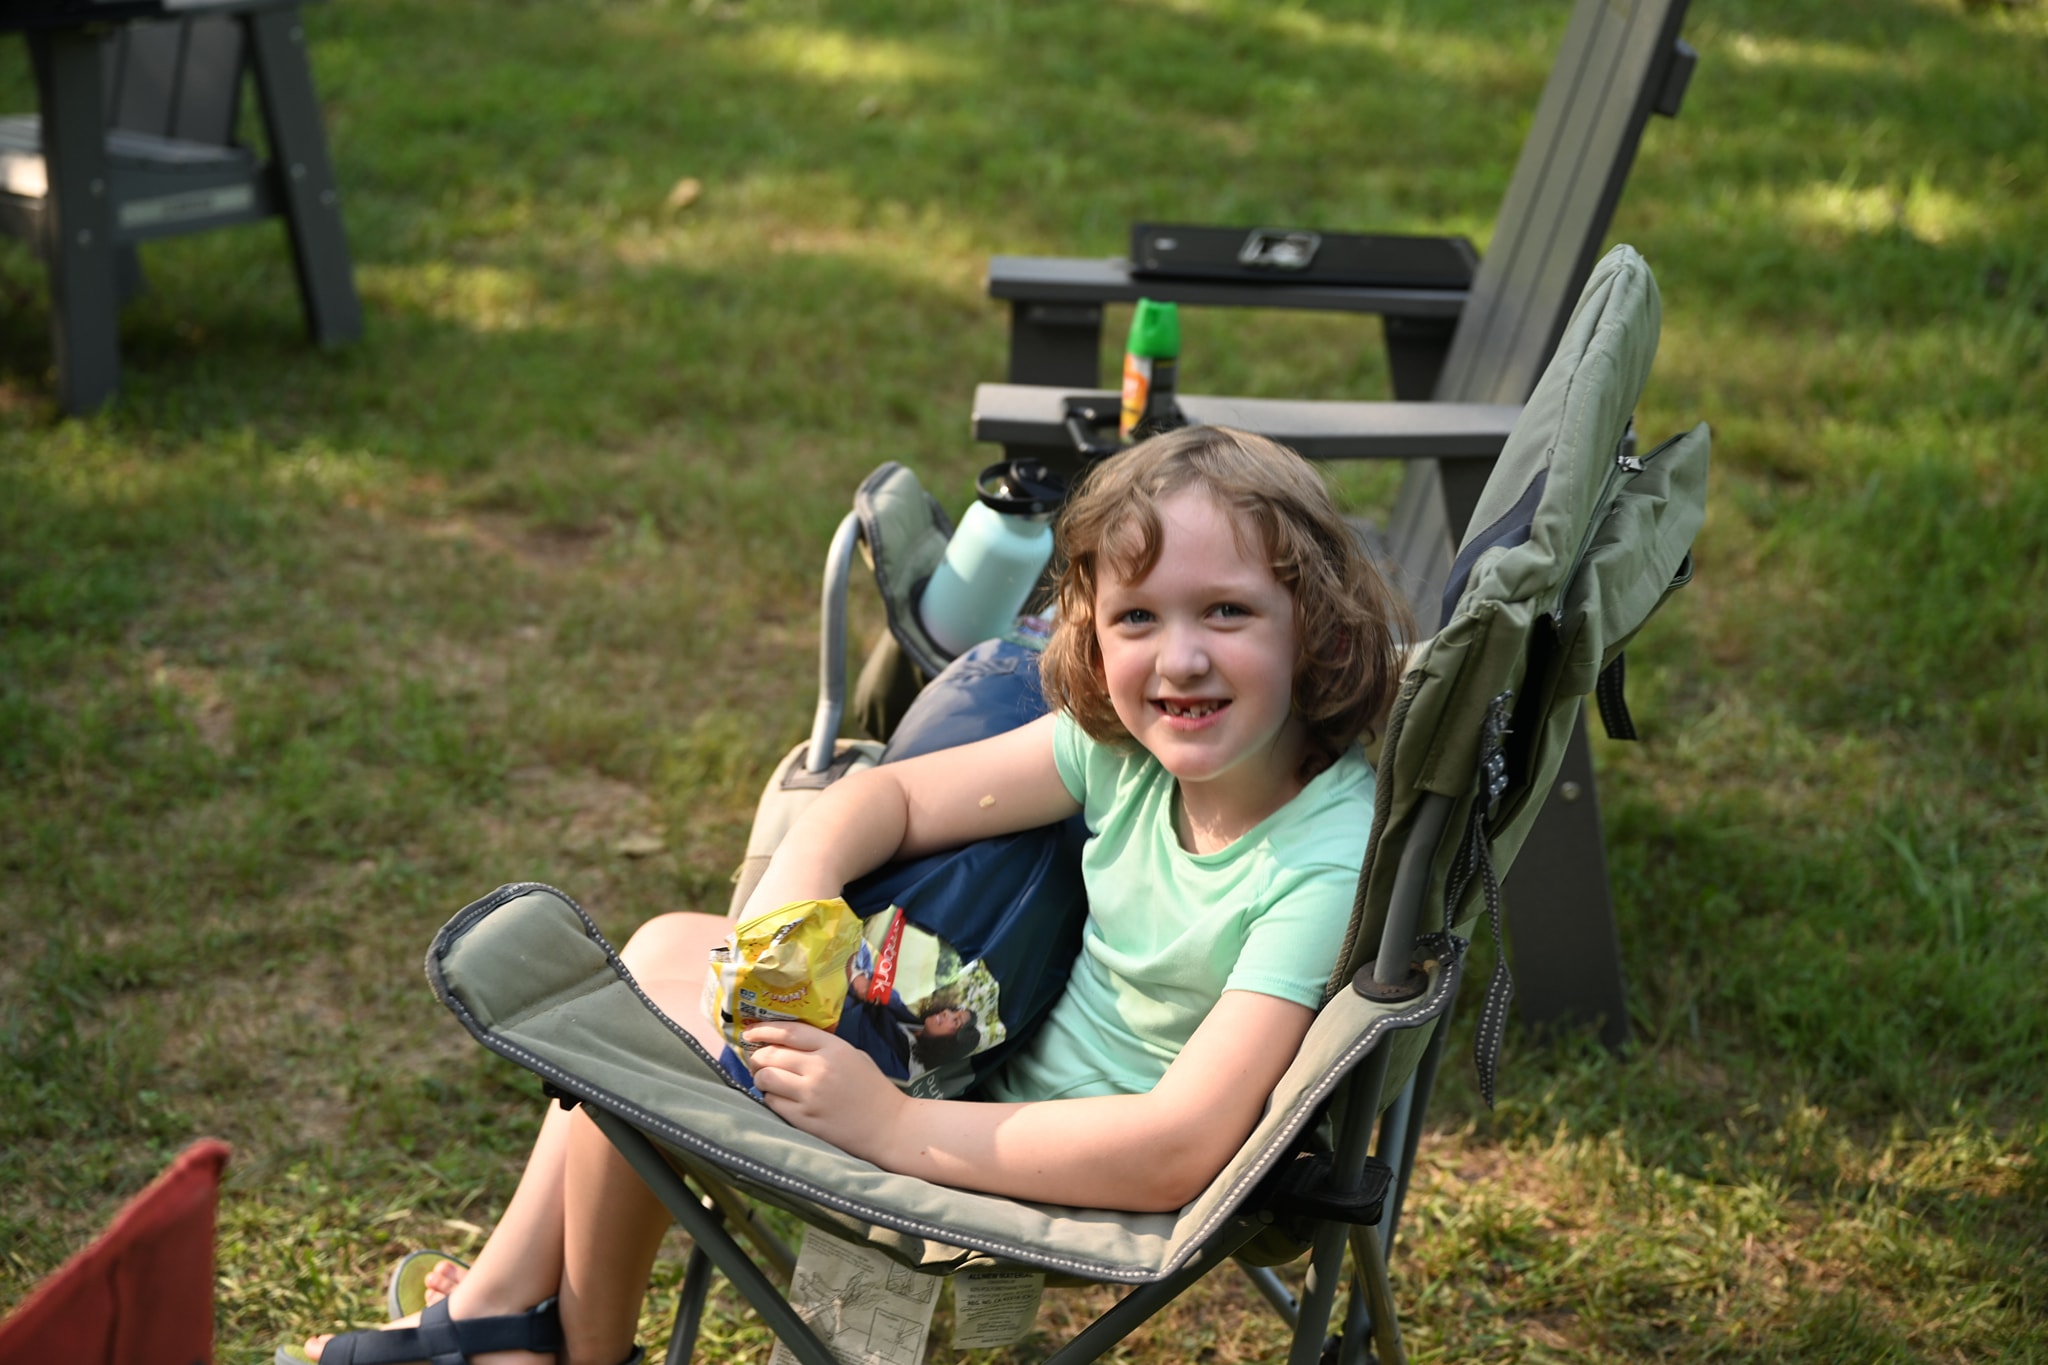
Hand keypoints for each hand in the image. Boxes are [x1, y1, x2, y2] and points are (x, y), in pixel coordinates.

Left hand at [745, 1021, 909, 1165]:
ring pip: (766, 1080)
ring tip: (765, 1080)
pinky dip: (770, 1098)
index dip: (764, 1029)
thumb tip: (787, 1044)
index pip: (789, 1032)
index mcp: (833, 1048)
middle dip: (757, 1057)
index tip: (750, 1032)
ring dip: (760, 1078)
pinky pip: (773, 1103)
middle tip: (756, 1060)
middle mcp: (819, 1069)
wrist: (889, 1127)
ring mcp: (810, 1096)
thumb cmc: (873, 1089)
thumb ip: (823, 1047)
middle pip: (771, 1055)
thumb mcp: (853, 1055)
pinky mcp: (804, 1119)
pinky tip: (779, 1098)